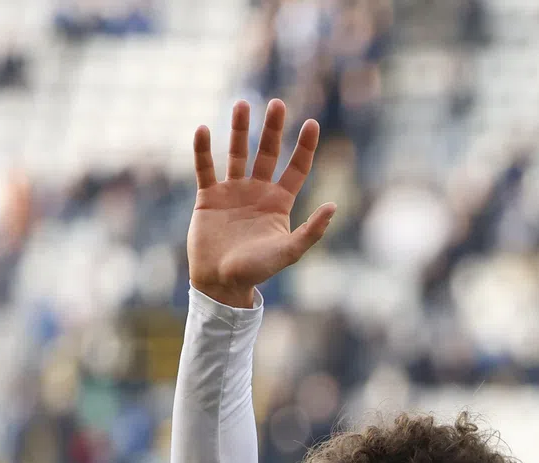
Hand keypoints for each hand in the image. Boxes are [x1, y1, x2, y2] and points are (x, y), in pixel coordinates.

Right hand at [188, 99, 335, 307]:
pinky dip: (203, 150)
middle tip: (277, 104)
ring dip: (240, 130)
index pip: (296, 168)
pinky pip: (205, 168)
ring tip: (243, 104)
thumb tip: (334, 206)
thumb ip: (312, 230)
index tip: (311, 123)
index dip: (304, 146)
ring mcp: (232, 192)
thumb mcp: (290, 251)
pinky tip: (204, 129)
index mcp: (279, 202)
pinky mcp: (208, 197)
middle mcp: (257, 192)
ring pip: (237, 153)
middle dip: (273, 129)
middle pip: (267, 153)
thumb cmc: (258, 270)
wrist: (222, 282)